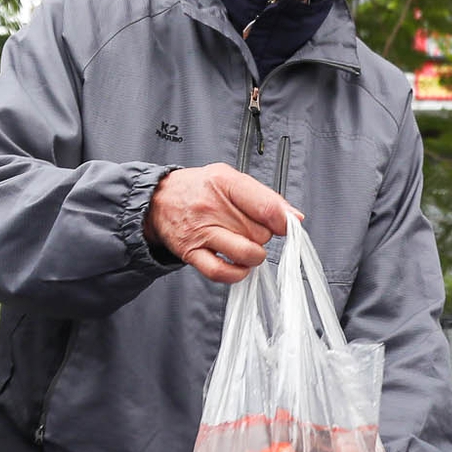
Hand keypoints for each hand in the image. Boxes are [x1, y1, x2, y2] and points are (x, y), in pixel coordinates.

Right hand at [143, 164, 296, 283]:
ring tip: (249, 248)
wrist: (157, 200)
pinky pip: (221, 272)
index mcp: (224, 182)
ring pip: (246, 253)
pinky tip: (239, 265)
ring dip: (255, 255)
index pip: (266, 207)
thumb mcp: (229, 178)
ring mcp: (201, 232)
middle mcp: (211, 207)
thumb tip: (294, 217)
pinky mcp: (191, 253)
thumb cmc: (198, 189)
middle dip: (263, 235)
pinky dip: (237, 273)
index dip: (283, 221)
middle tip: (251, 229)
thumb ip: (263, 196)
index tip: (287, 226)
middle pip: (260, 233)